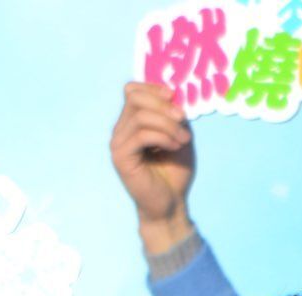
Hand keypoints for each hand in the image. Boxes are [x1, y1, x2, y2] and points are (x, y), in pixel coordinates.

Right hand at [110, 82, 195, 255]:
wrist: (170, 202)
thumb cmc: (174, 169)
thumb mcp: (178, 132)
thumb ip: (172, 112)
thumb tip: (169, 92)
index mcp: (131, 123)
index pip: (132, 90)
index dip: (153, 88)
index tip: (174, 97)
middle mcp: (120, 132)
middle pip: (134, 98)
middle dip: (162, 104)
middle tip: (183, 119)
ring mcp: (118, 145)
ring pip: (140, 116)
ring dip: (168, 124)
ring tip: (183, 139)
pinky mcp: (121, 159)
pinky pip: (142, 135)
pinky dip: (163, 136)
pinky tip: (174, 146)